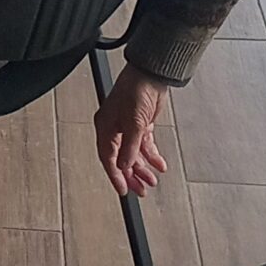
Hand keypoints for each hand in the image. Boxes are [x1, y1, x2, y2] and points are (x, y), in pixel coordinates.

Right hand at [94, 63, 168, 197]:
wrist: (152, 75)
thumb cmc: (136, 90)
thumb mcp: (134, 123)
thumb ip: (130, 146)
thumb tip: (125, 165)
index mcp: (106, 127)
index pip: (108, 158)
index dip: (116, 176)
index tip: (123, 190)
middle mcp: (115, 129)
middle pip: (121, 159)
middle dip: (131, 176)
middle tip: (140, 190)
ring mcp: (128, 127)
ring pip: (133, 155)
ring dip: (143, 168)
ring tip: (152, 180)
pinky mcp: (140, 124)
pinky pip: (144, 146)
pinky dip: (152, 156)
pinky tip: (159, 165)